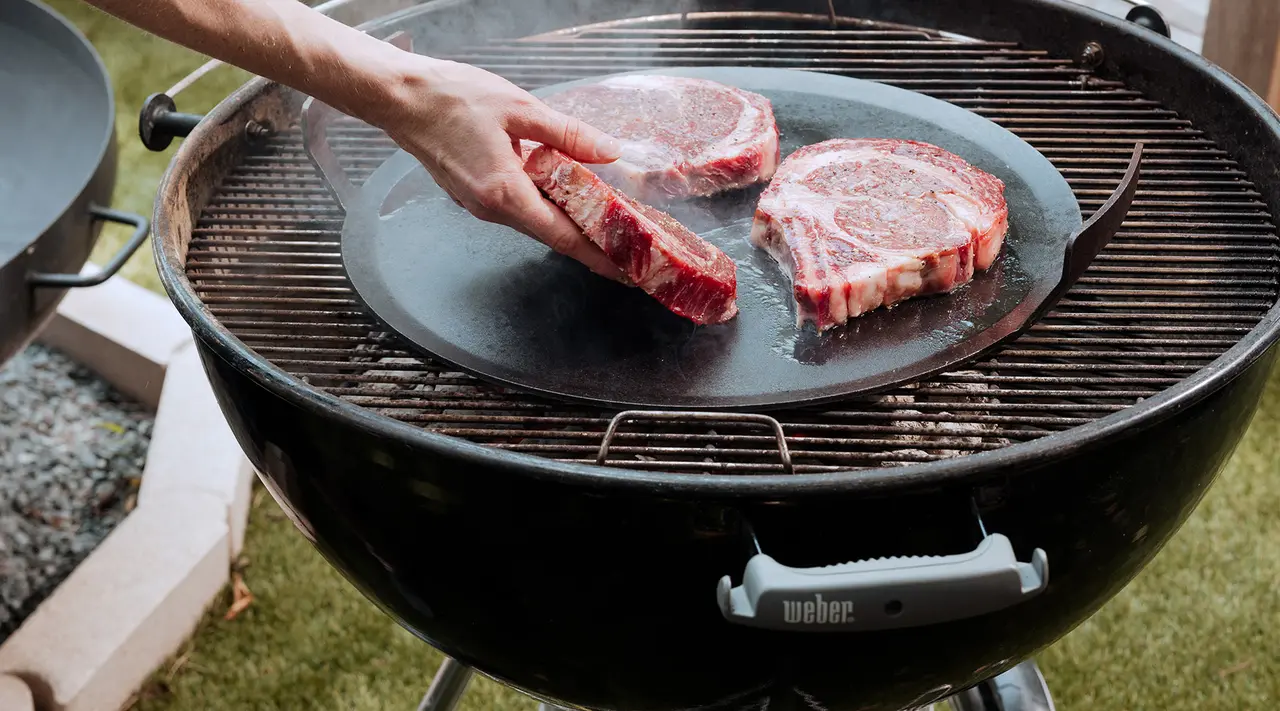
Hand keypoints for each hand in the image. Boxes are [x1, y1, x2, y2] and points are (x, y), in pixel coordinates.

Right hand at [369, 53, 626, 279]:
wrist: (401, 98)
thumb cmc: (450, 98)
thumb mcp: (519, 108)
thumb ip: (568, 134)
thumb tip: (608, 151)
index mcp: (505, 192)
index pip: (562, 236)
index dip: (598, 256)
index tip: (625, 269)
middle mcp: (492, 209)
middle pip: (552, 234)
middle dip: (591, 244)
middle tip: (629, 247)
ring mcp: (480, 205)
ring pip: (536, 221)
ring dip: (570, 224)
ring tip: (608, 222)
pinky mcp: (474, 195)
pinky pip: (519, 208)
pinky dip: (547, 207)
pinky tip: (567, 195)